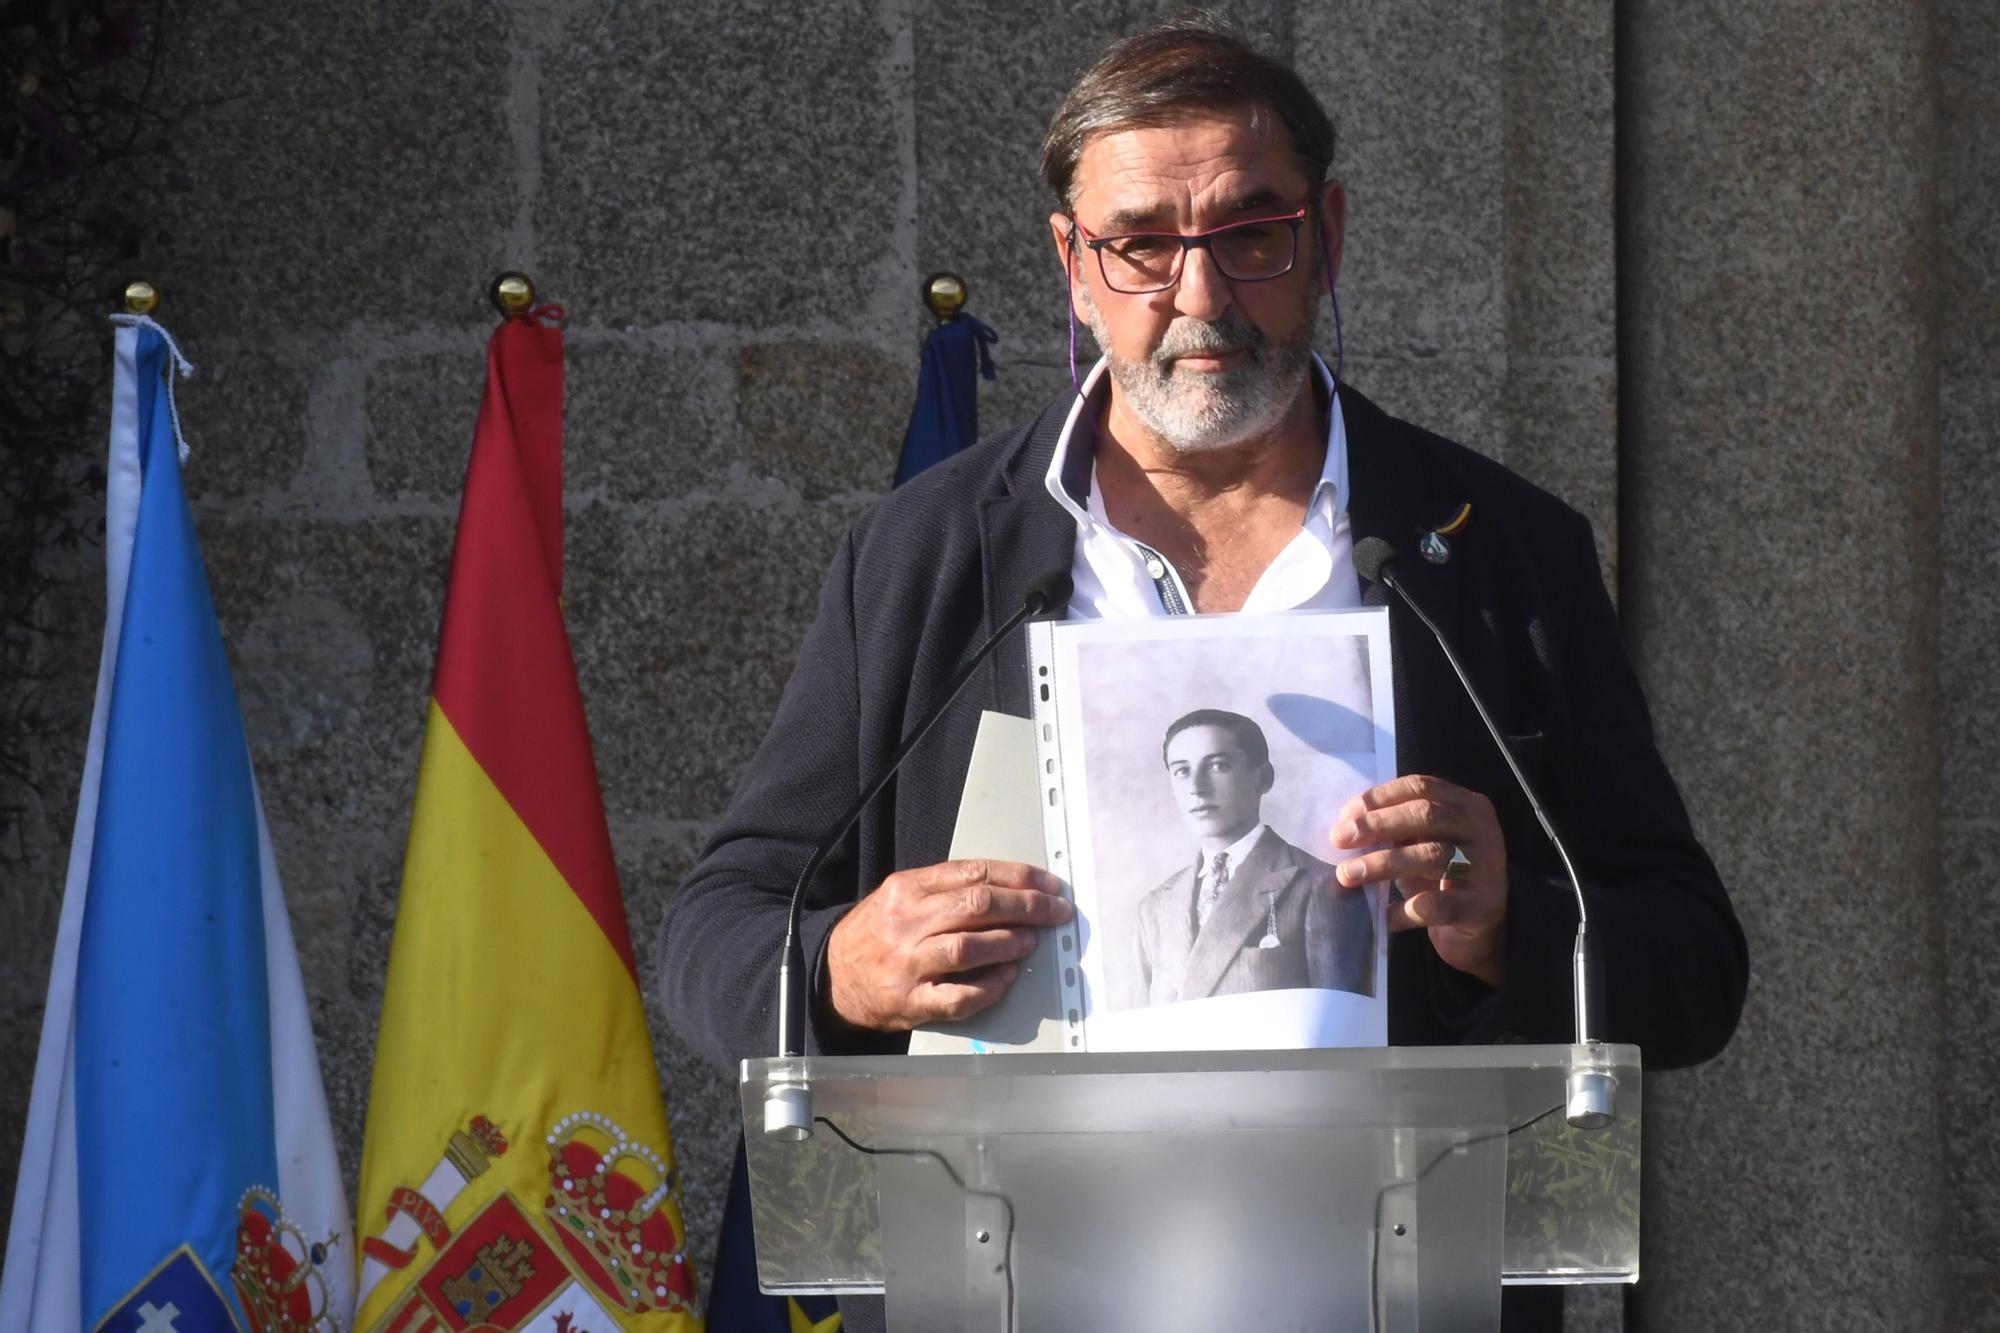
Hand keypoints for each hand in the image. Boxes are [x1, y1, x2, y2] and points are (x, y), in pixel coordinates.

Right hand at [826, 859, 1073, 1030]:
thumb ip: (946, 888)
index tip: (1048, 886)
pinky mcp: (910, 1001)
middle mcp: (906, 922)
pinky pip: (959, 995)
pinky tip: (1007, 978)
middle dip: (1027, 907)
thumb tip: (1008, 888)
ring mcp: (907, 963)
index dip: (1020, 878)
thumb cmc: (875, 935)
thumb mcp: (901, 897)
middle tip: (1054, 911)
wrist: (829, 977)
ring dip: (1009, 942)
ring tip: (1030, 942)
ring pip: (968, 947)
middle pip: (978, 905)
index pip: (975, 873)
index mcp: (907, 888)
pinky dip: (990, 987)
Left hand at [1330, 775, 1507, 985]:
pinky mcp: (1480, 906)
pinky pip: (1435, 905)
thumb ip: (1398, 830)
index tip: (1346, 814)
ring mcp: (1485, 868)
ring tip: (1347, 875)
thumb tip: (1347, 828)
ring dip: (1382, 863)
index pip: (1421, 787)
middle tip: (1339, 839)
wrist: (1484, 925)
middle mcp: (1481, 830)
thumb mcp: (1425, 843)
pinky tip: (1379, 916)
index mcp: (1466, 804)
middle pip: (1426, 815)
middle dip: (1377, 825)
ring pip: (1430, 855)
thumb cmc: (1444, 876)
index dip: (1380, 797)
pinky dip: (1402, 910)